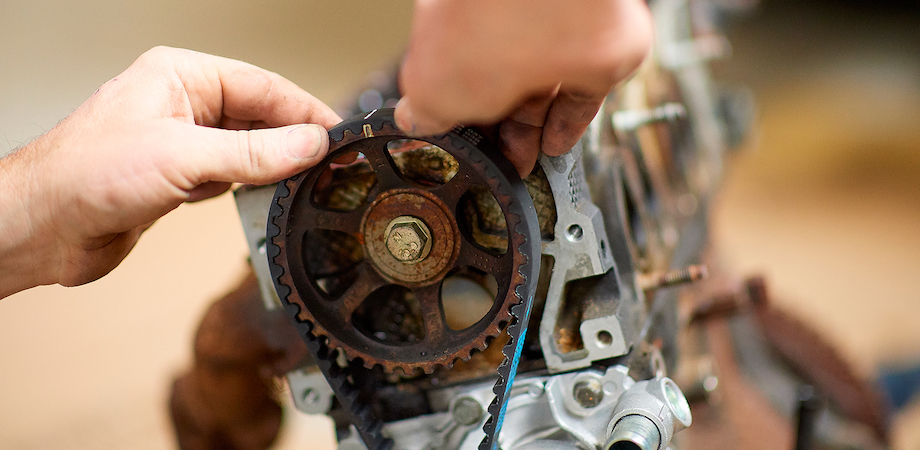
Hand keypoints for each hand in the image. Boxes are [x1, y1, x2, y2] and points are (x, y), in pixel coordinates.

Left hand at [0, 46, 340, 297]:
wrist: (43, 227)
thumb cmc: (85, 174)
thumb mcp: (182, 157)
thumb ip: (252, 153)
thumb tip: (307, 144)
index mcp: (181, 76)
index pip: (262, 86)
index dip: (304, 111)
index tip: (336, 136)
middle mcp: (182, 105)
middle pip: (258, 117)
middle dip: (291, 141)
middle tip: (327, 165)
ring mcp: (180, 143)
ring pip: (246, 150)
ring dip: (270, 168)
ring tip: (299, 184)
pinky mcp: (177, 179)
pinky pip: (229, 177)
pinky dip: (247, 189)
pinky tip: (257, 199)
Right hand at [395, 0, 652, 175]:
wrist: (550, 16)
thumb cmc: (483, 32)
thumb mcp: (429, 89)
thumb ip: (423, 110)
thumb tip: (415, 122)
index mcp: (453, 25)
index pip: (451, 70)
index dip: (452, 112)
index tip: (456, 145)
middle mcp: (501, 28)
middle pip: (497, 84)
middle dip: (493, 128)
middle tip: (490, 161)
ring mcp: (549, 40)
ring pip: (537, 93)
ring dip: (528, 132)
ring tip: (520, 164)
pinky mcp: (592, 54)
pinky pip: (578, 95)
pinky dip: (567, 122)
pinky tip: (555, 145)